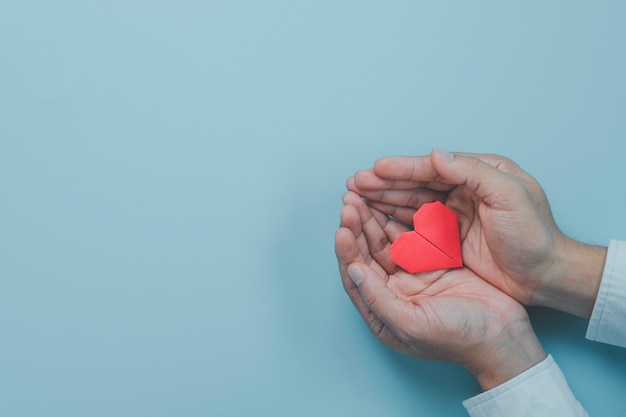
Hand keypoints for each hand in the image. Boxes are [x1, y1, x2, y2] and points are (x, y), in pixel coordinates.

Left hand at [335, 191, 545, 389]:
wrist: (503, 336)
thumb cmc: (458, 338)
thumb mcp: (411, 323)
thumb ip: (378, 298)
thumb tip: (352, 269)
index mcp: (382, 311)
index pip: (356, 275)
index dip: (347, 252)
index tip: (342, 228)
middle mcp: (394, 292)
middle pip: (368, 254)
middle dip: (357, 228)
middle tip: (349, 202)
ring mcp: (414, 276)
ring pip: (387, 243)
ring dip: (375, 221)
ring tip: (363, 198)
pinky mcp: (435, 263)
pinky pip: (413, 238)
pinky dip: (402, 222)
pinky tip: (392, 205)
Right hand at [348, 150, 606, 317]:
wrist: (545, 276)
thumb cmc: (534, 236)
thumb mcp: (510, 197)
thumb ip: (473, 172)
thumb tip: (437, 155)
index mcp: (481, 173)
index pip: (434, 167)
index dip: (403, 168)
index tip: (375, 169)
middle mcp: (465, 190)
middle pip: (418, 183)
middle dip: (385, 183)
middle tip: (355, 183)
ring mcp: (456, 214)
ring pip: (412, 202)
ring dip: (385, 199)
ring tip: (357, 197)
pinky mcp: (450, 237)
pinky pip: (416, 224)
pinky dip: (395, 220)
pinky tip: (376, 217)